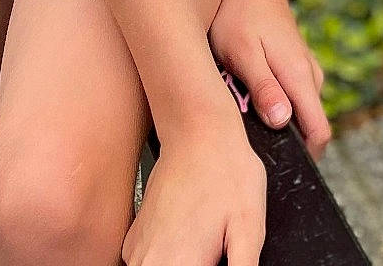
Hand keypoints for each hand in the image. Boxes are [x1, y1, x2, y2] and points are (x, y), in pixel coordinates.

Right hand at [122, 87, 265, 265]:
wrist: (198, 130)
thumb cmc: (226, 171)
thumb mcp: (250, 226)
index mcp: (179, 264)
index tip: (216, 258)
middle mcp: (150, 262)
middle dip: (197, 265)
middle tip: (212, 249)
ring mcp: (136, 252)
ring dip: (180, 263)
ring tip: (202, 242)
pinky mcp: (132, 240)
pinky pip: (147, 264)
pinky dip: (166, 260)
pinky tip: (187, 240)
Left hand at [210, 0, 330, 157]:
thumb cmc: (242, 17)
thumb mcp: (244, 54)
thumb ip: (263, 88)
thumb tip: (282, 122)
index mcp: (300, 79)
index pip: (320, 134)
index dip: (304, 157)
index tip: (276, 166)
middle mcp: (311, 78)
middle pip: (309, 127)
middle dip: (283, 141)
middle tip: (247, 137)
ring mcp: (306, 71)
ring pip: (299, 112)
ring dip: (277, 120)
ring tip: (243, 109)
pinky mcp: (298, 67)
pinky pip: (294, 98)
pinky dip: (276, 104)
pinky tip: (248, 93)